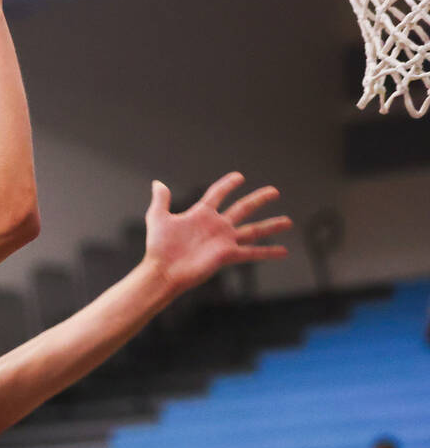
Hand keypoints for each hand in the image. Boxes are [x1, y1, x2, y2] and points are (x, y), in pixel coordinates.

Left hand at [143, 172, 291, 294]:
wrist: (163, 270)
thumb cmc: (159, 247)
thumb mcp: (158, 218)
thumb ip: (161, 200)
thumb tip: (158, 183)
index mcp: (201, 214)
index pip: (218, 194)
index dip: (228, 185)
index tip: (239, 177)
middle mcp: (216, 226)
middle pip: (242, 208)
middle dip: (258, 199)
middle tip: (274, 191)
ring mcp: (224, 240)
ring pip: (253, 230)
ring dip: (271, 225)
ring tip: (289, 221)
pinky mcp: (227, 255)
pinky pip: (252, 252)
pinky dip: (268, 252)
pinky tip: (284, 251)